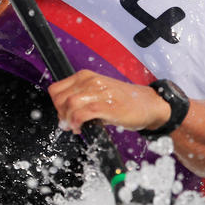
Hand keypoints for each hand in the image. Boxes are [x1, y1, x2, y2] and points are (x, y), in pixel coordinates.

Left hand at [47, 70, 170, 134]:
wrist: (148, 104)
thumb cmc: (124, 100)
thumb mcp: (99, 92)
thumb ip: (82, 98)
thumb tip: (66, 114)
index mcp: (86, 76)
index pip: (56, 89)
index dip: (55, 105)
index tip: (63, 115)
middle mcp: (90, 81)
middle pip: (60, 98)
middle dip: (60, 114)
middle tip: (68, 124)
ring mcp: (98, 92)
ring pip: (69, 105)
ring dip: (68, 120)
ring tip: (75, 127)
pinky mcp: (106, 106)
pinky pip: (81, 114)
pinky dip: (76, 123)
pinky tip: (81, 128)